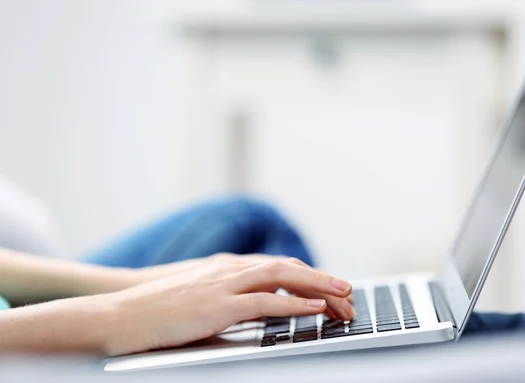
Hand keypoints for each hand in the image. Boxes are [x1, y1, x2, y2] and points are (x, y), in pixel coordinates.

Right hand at [102, 257, 353, 355]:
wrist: (120, 314)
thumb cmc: (156, 310)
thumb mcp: (198, 297)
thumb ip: (227, 297)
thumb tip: (253, 308)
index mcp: (226, 268)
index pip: (277, 267)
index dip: (307, 277)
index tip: (328, 289)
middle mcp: (229, 270)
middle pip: (287, 267)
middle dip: (321, 279)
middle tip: (348, 291)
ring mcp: (223, 286)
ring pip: (282, 277)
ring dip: (317, 286)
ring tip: (343, 295)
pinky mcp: (216, 306)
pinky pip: (264, 302)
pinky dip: (292, 303)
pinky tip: (313, 307)